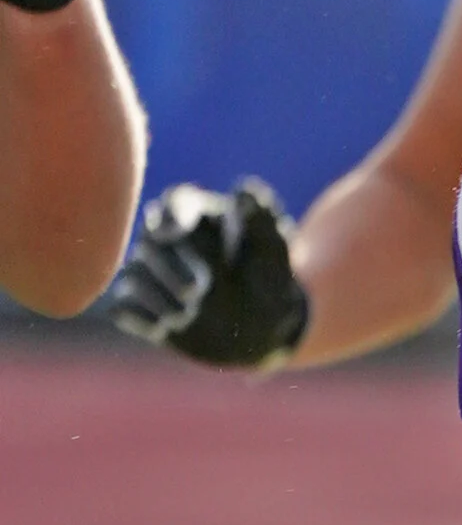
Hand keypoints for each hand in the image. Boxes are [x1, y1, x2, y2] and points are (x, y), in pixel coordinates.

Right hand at [109, 180, 310, 365]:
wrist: (260, 334)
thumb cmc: (269, 286)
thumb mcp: (274, 257)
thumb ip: (263, 222)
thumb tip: (246, 190)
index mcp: (201, 215)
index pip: (177, 201)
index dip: (172, 214)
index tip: (175, 232)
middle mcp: (168, 239)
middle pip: (150, 241)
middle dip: (171, 267)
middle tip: (199, 292)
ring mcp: (151, 272)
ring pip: (134, 274)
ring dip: (158, 297)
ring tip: (188, 315)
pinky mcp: (141, 305)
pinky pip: (123, 308)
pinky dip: (140, 318)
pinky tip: (164, 329)